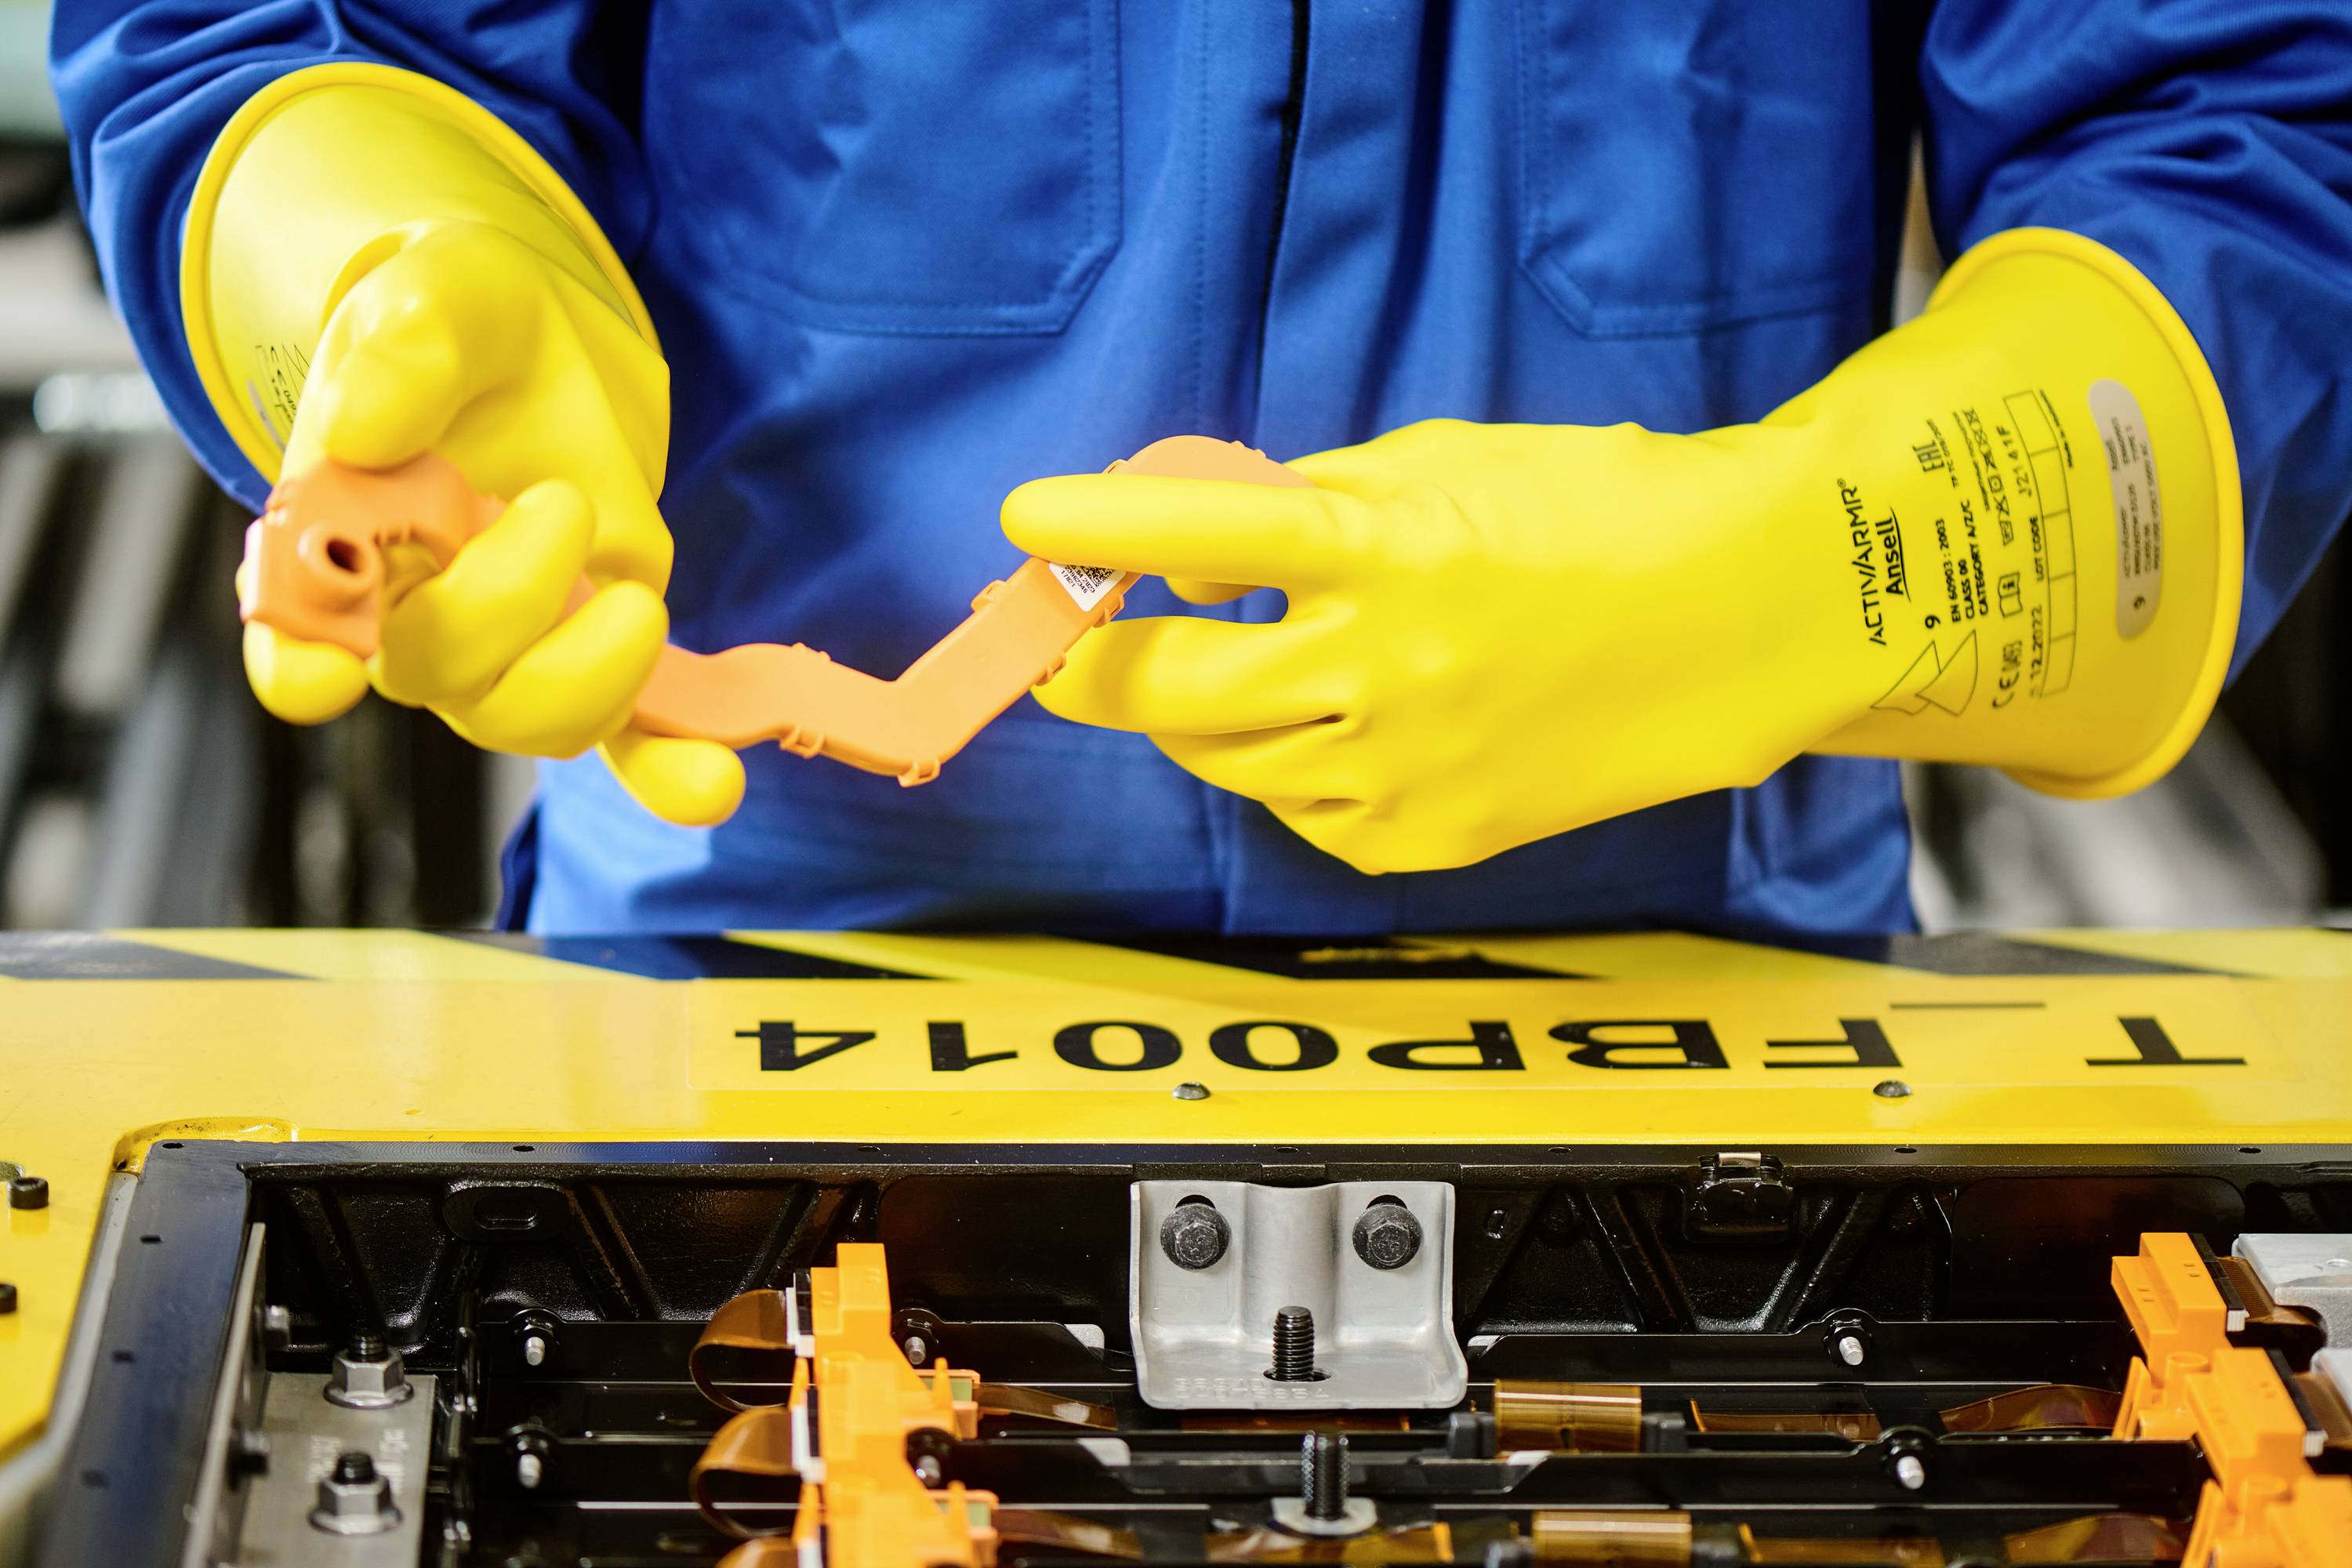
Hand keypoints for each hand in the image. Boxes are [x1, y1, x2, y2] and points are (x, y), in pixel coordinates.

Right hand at [243, 221, 743, 825]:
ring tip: (633, 594)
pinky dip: (669, 768)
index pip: (294, 638)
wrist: (543, 339)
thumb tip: (370, 433)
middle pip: (439, 677)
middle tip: (558, 500)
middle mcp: (417, 616)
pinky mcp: (598, 646)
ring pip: (535, 719)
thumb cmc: (459, 323)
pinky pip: (630, 738)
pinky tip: (712, 784)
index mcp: (339, 545)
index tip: (322, 672)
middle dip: (503, 607)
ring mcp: (514, 646)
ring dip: (595, 676)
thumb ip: (404, 348)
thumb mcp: (433, 295)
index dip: (302, 666)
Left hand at [1002, 417, 1878, 873]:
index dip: (1093, 529)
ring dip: (1190, 714)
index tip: (1023, 519)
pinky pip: (1296, 809)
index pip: (1197, 536)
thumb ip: (1307, 507)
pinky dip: (1281, 766)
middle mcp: (1383, 671)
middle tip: (1058, 637)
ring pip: (1220, 760)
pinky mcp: (1422, 841)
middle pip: (1168, 690)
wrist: (1738, 623)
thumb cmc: (1592, 512)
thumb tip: (1190, 555)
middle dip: (1089, 663)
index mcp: (1387, 551)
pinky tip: (1327, 724)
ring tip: (1217, 667)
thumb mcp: (1442, 466)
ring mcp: (1402, 770)